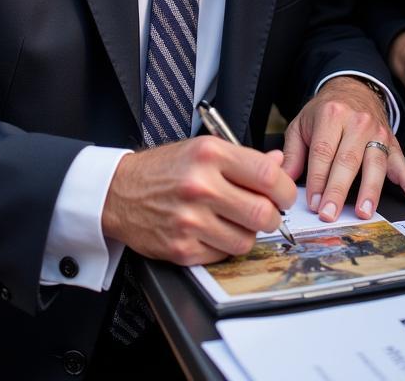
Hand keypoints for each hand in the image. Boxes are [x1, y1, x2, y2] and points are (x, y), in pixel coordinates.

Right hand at [100, 137, 295, 264]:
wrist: (119, 192)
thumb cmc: (164, 169)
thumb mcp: (202, 149)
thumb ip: (243, 158)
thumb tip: (278, 162)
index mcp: (210, 154)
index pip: (268, 176)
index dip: (285, 189)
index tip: (283, 195)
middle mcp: (200, 186)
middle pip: (263, 213)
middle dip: (272, 216)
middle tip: (267, 212)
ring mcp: (190, 220)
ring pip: (246, 240)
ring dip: (248, 234)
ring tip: (235, 221)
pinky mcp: (182, 248)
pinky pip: (223, 256)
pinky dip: (225, 247)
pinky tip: (213, 231)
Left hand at [281, 75, 404, 222]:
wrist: (353, 88)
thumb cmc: (325, 111)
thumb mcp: (302, 123)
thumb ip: (292, 152)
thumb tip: (283, 178)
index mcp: (331, 115)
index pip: (323, 152)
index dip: (317, 179)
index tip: (313, 202)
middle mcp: (357, 122)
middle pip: (348, 160)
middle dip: (338, 190)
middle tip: (330, 213)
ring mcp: (378, 132)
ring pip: (375, 164)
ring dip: (370, 191)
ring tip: (364, 212)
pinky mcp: (393, 142)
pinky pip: (403, 164)